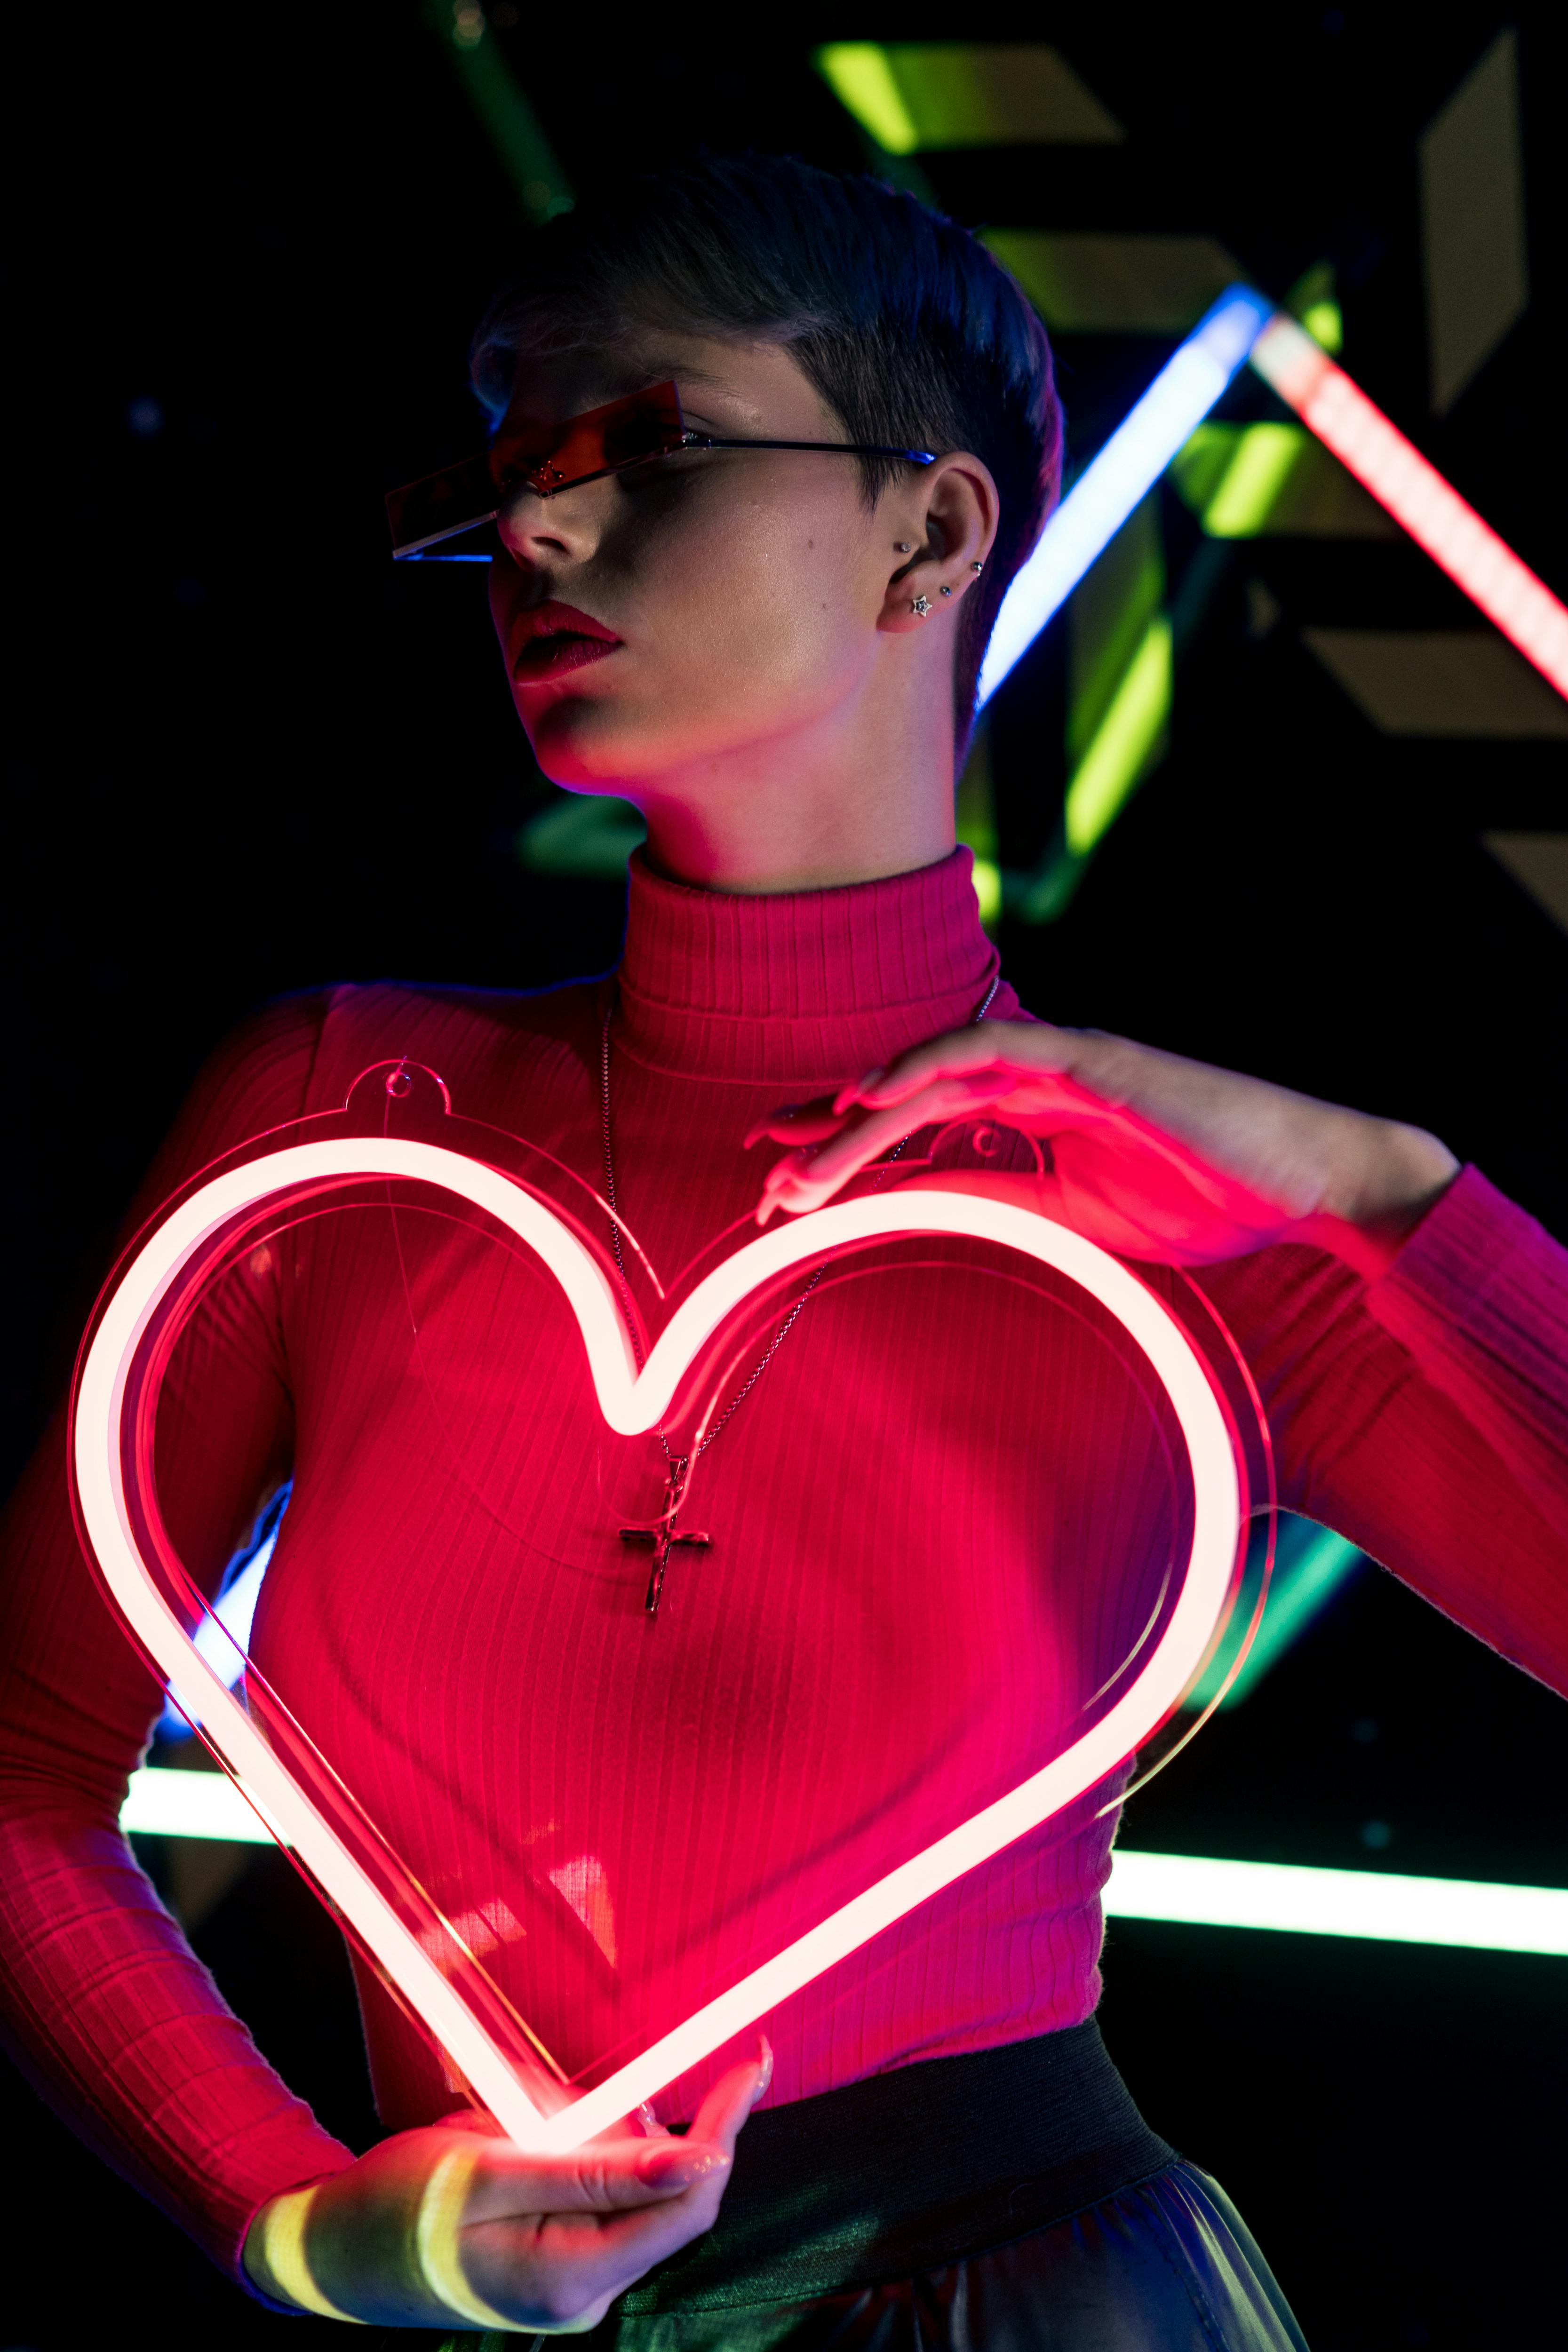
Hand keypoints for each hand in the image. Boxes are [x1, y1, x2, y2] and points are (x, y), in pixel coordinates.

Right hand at [244, 2043, 769, 2330]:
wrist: (328, 2251)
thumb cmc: (396, 2207)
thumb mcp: (491, 2169)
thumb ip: (597, 2168)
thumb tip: (698, 2157)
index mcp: (573, 2278)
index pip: (688, 2199)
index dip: (725, 2127)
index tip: (750, 2062)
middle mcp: (584, 2292)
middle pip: (660, 2188)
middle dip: (637, 2119)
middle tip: (586, 2082)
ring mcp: (569, 2281)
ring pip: (621, 2179)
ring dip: (588, 2129)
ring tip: (508, 2117)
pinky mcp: (553, 2259)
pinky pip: (589, 2188)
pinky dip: (569, 2147)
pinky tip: (515, 2135)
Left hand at [750, 1023, 1457, 1271]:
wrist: (1306, 1188)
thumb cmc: (1204, 1197)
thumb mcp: (1071, 1212)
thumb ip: (998, 1194)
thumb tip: (918, 1204)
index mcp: (1032, 1105)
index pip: (919, 1115)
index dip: (848, 1140)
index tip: (783, 1176)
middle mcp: (1036, 1069)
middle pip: (906, 1090)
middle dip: (828, 1128)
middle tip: (760, 1171)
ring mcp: (1064, 1056)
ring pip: (933, 1072)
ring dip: (858, 1114)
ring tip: (795, 1157)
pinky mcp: (1095, 1056)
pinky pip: (993, 1046)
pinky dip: (925, 1063)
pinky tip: (869, 1094)